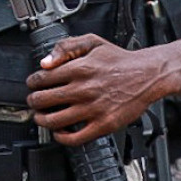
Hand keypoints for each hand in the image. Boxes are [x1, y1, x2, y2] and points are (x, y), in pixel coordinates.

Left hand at [24, 37, 156, 144]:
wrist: (148, 75)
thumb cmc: (120, 61)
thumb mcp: (92, 42)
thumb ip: (65, 47)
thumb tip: (45, 63)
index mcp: (78, 69)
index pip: (41, 79)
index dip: (32, 83)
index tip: (33, 85)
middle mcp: (83, 89)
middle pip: (42, 100)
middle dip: (33, 101)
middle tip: (34, 102)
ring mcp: (93, 109)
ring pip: (53, 120)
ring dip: (41, 120)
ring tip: (41, 117)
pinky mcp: (104, 124)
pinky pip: (75, 137)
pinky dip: (61, 137)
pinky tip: (59, 132)